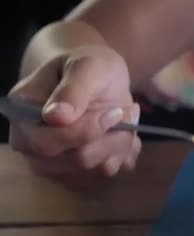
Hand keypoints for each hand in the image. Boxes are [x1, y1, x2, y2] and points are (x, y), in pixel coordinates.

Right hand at [8, 45, 140, 177]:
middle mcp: (30, 142)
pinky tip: (126, 130)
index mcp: (22, 113)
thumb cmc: (88, 66)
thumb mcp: (87, 66)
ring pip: (96, 167)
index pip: (48, 142)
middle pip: (77, 159)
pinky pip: (110, 168)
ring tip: (126, 114)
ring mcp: (53, 159)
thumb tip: (55, 117)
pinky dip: (126, 150)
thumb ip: (73, 90)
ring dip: (122, 140)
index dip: (87, 131)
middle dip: (111, 136)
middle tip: (129, 109)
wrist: (99, 76)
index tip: (116, 111)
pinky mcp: (79, 169)